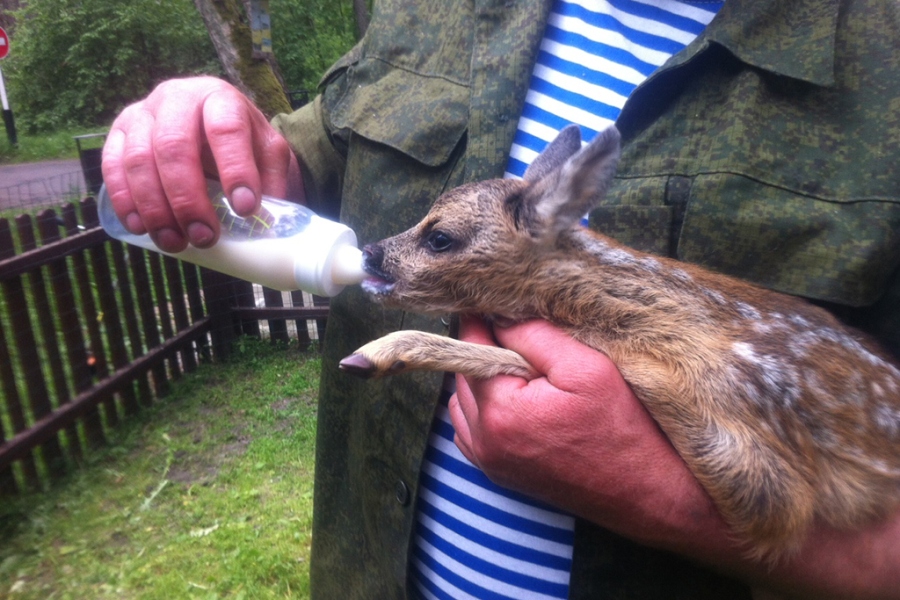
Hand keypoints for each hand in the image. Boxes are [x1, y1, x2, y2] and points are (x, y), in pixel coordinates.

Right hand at [101, 76, 301, 251]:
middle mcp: (177, 97)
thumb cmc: (243, 143)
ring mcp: (142, 113)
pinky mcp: (119, 133)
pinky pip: (112, 166)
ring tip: (175, 242)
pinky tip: (140, 227)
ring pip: (139, 159)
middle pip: (174, 146)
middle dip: (188, 198)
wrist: (212, 125)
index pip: (226, 129)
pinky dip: (124, 200)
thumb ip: (272, 181)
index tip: (245, 210)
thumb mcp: (268, 154)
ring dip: (155, 207)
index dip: (235, 170)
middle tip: (205, 236)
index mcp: (220, 98)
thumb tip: (265, 221)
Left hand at [449, 315, 715, 545]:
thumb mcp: (586, 367)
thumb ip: (534, 335)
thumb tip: (496, 314)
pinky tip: (521, 402)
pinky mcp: (497, 472)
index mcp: (500, 411)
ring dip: (485, 381)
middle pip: (465, 373)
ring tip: (529, 374)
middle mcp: (483, 440)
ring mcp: (488, 460)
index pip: (470, 346)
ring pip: (464, 400)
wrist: (645, 491)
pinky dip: (486, 409)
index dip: (483, 319)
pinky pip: (471, 429)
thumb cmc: (622, 427)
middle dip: (488, 350)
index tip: (497, 301)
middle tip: (526, 339)